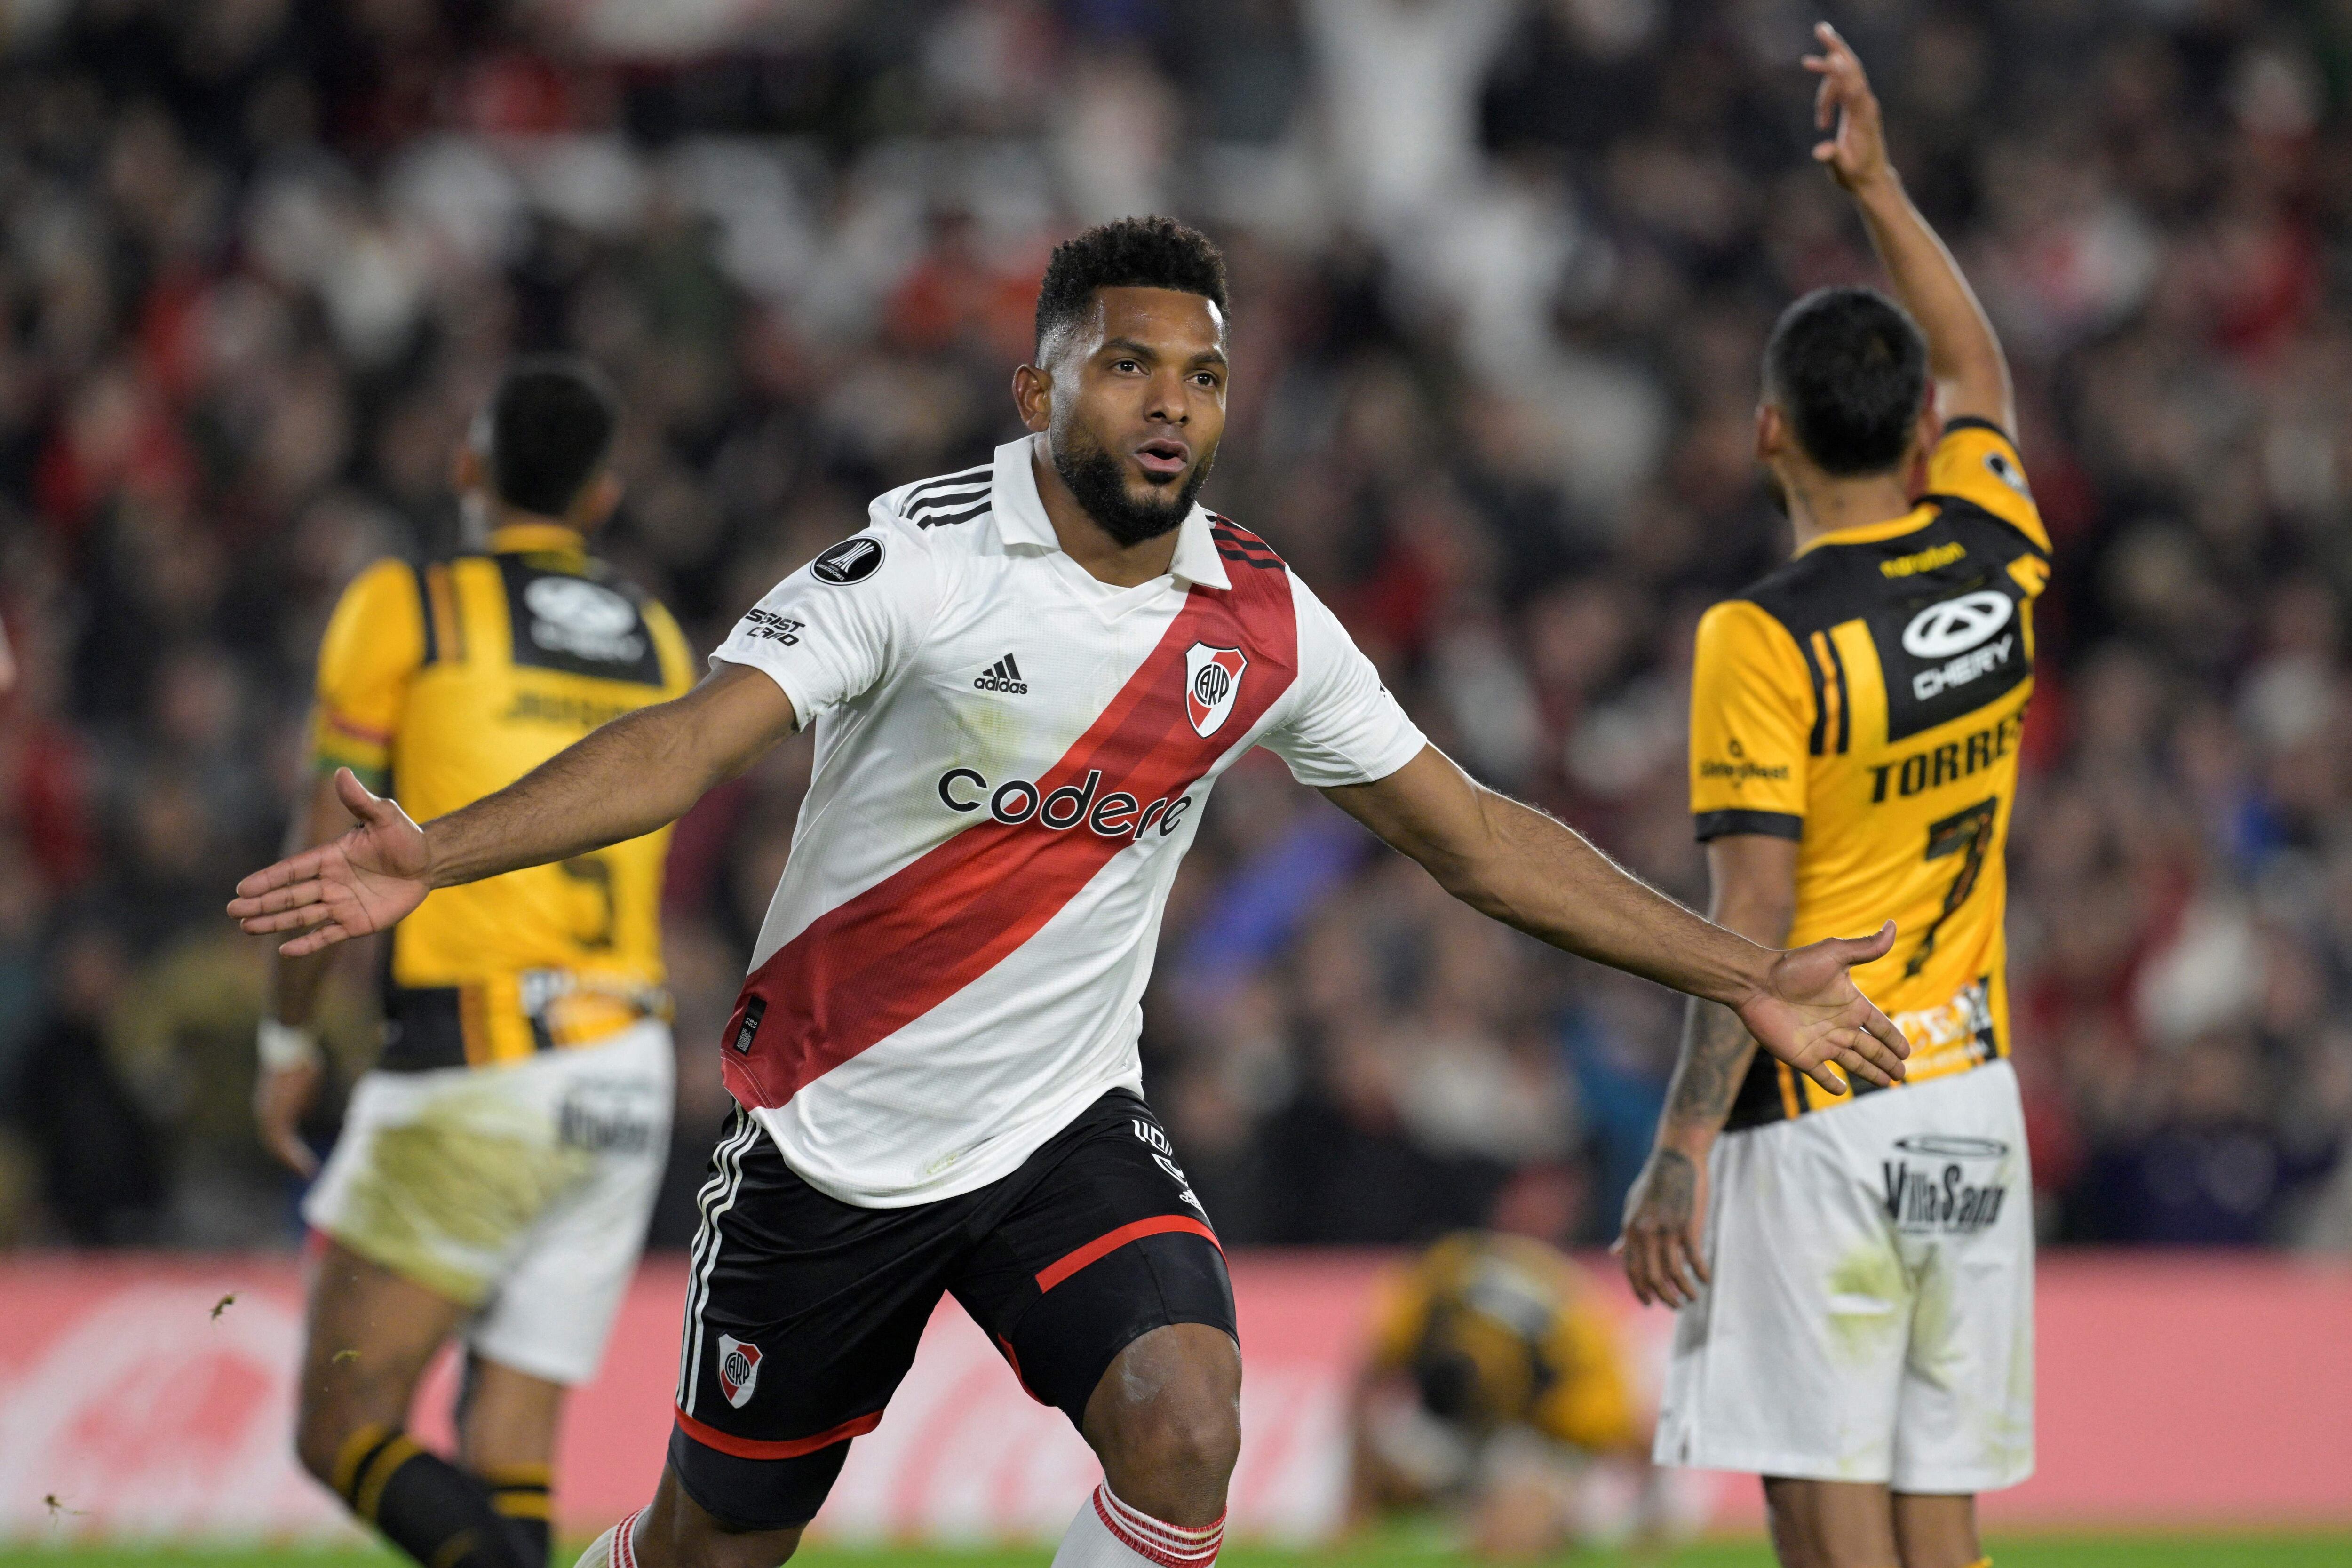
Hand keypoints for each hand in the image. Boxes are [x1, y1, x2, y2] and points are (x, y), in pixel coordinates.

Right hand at [228, 768, 431, 955]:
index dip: (269, 879)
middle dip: (261, 903)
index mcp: (330, 857)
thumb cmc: (405, 837)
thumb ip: (360, 800)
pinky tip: (286, 950)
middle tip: (232, 910)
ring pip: (301, 916)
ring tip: (246, 927)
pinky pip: (328, 935)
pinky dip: (308, 944)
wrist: (428, 862)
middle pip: (290, 895)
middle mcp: (329, 882)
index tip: (243, 888)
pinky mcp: (356, 923)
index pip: (293, 869)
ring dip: (274, 922)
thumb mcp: (384, 816)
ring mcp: (341, 904)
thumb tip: (342, 772)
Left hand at [254, 1060, 321, 1177]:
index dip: (288, 1146)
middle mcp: (264, 1112)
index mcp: (270, 1105)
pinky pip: (284, 1143)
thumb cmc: (299, 1058)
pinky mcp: (276, 1116)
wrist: (290, 1045)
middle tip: (305, 1172)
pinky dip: (295, 1157)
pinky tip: (307, 1166)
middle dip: (290, 1158)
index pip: (277, 1132)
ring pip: (278, 1146)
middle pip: (275, 1143)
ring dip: (293, 1161)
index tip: (299, 1157)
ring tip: (308, 1172)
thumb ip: (303, 1101)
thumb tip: (302, 1115)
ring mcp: (268, 1115)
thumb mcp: (303, 1083)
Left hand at [1614, 1145, 1709, 1308]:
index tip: (1650, 1303)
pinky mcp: (1688, 1226)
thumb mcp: (1632, 1208)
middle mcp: (1646, 1233)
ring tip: (1692, 1297)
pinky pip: (1694, 1259)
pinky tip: (1705, 1280)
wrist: (1675, 1160)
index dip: (1640, 1291)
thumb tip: (1615, 1253)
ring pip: (1674, 1273)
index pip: (1631, 1270)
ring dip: (1684, 1291)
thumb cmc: (1653, 1184)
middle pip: (1653, 1278)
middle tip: (1676, 1305)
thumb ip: (1626, 1234)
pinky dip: (1700, 1274)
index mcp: (1631, 1230)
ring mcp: (1667, 1230)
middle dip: (1665, 1297)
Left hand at [1735, 920, 1908, 1094]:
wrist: (1756, 982)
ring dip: (1870, 1073)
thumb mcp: (1834, 953)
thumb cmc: (1794, 966)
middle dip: (1887, 1060)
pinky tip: (1842, 1091)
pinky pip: (1821, 1074)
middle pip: (1870, 1049)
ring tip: (1886, 1082)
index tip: (1908, 1051)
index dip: (1894, 1038)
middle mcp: (1839, 1025)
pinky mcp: (1802, 1056)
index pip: (1879, 1026)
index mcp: (1850, 1004)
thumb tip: (1893, 924)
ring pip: (1853, 1063)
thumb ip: (1865, 947)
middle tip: (1901, 1074)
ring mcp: (1821, 1042)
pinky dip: (1832, 1084)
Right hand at [1805, 22, 1891, 192]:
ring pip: (1845, 75)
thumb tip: (1820, 152)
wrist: (1872, 179)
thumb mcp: (1842, 170)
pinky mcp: (1858, 105)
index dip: (1840, 71)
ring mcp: (1863, 102)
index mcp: (1862, 116)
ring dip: (1827, 72)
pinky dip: (1829, 90)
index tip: (1829, 56)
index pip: (1852, 86)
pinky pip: (1843, 86)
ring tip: (1810, 79)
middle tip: (1821, 28)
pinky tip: (1821, 118)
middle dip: (1836, 48)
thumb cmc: (1855, 175)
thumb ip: (1832, 158)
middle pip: (1852, 68)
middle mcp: (1866, 103)